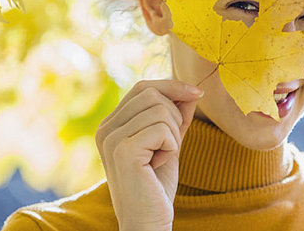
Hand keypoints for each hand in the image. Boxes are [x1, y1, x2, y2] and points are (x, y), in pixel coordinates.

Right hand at [95, 79, 203, 230]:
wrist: (148, 221)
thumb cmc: (156, 185)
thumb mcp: (168, 143)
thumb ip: (176, 116)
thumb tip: (191, 91)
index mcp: (111, 124)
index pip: (143, 88)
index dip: (172, 86)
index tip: (198, 94)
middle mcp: (105, 128)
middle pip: (152, 94)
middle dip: (174, 116)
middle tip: (170, 145)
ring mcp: (112, 138)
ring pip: (160, 110)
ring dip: (173, 134)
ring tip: (162, 157)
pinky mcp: (124, 150)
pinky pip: (162, 129)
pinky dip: (171, 146)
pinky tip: (159, 164)